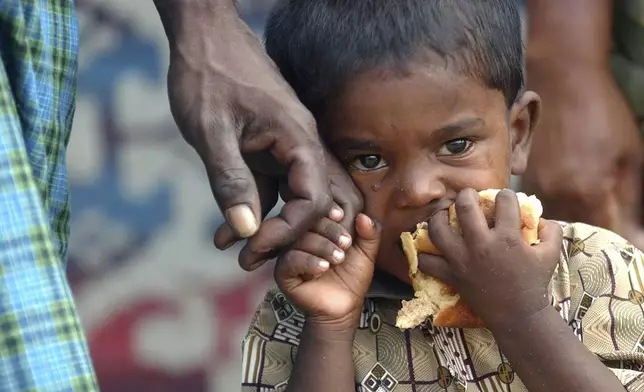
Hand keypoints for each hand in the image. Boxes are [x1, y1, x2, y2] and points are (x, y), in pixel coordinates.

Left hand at [159, 3, 362, 269]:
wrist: (204, 37)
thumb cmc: (207, 76)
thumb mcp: (211, 131)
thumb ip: (230, 180)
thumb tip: (246, 231)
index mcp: (297, 138)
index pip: (313, 198)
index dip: (289, 231)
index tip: (255, 248)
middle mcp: (301, 144)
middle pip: (317, 203)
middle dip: (290, 237)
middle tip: (256, 261)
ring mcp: (288, 146)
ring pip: (294, 197)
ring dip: (271, 227)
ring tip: (239, 253)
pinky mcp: (270, 147)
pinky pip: (272, 186)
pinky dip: (255, 209)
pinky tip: (227, 231)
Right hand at [275, 213, 380, 324]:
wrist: (344, 307)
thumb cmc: (352, 277)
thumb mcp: (366, 252)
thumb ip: (370, 233)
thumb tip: (364, 216)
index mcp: (317, 229)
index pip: (318, 211)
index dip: (330, 211)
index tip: (343, 217)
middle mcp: (300, 238)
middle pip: (308, 223)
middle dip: (330, 230)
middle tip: (346, 244)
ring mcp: (289, 255)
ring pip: (300, 240)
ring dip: (322, 247)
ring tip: (338, 259)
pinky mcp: (283, 273)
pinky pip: (290, 260)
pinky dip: (309, 261)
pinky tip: (323, 268)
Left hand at [418, 189, 562, 328]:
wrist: (517, 316)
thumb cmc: (534, 284)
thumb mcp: (551, 256)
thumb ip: (552, 232)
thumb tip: (544, 217)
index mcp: (507, 237)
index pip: (504, 201)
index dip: (506, 195)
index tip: (503, 198)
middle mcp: (481, 244)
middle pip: (465, 207)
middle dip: (466, 195)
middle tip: (467, 196)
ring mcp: (462, 260)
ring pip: (438, 229)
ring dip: (439, 218)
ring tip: (444, 216)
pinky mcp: (450, 275)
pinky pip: (427, 262)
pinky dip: (423, 255)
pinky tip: (427, 248)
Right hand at [524, 67, 642, 241]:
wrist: (563, 83)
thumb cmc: (604, 116)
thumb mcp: (630, 158)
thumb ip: (631, 203)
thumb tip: (636, 239)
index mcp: (591, 193)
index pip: (611, 240)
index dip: (625, 249)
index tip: (633, 254)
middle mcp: (560, 197)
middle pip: (580, 238)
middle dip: (598, 243)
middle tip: (612, 243)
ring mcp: (539, 190)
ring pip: (556, 226)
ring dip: (573, 230)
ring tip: (585, 225)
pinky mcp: (526, 181)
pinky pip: (541, 209)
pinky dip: (556, 214)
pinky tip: (566, 206)